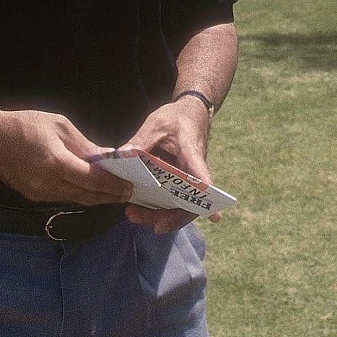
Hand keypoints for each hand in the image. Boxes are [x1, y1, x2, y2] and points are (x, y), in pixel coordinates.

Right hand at [0, 108, 134, 205]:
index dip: (114, 185)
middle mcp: (49, 184)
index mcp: (57, 164)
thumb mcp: (60, 126)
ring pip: (76, 200)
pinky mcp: (33, 196)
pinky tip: (92, 190)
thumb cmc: (26, 125)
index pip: (94, 180)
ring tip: (116, 193)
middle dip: (110, 196)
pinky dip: (80, 195)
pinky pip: (63, 198)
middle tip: (130, 193)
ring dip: (97, 198)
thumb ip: (84, 144)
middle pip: (88, 196)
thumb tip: (106, 156)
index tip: (132, 185)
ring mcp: (40, 193)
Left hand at [121, 96, 216, 233]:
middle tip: (145, 221)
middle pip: (190, 202)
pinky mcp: (178, 183)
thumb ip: (142, 139)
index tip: (213, 216)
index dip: (204, 196)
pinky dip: (156, 208)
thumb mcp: (157, 123)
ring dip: (159, 216)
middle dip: (171, 217)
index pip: (201, 177)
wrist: (190, 114)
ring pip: (180, 206)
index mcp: (191, 155)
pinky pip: (171, 200)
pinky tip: (136, 208)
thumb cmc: (176, 118)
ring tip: (132, 215)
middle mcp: (194, 172)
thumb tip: (122, 155)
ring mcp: (187, 180)